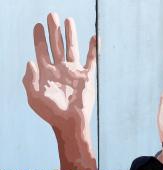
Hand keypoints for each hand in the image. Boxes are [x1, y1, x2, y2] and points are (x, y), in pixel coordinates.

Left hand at [23, 13, 96, 169]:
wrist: (70, 123)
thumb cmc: (51, 113)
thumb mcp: (34, 97)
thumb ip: (30, 79)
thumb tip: (30, 60)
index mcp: (46, 73)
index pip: (42, 50)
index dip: (39, 38)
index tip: (38, 25)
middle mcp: (60, 70)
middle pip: (56, 45)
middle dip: (54, 30)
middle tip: (51, 15)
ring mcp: (74, 72)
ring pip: (72, 49)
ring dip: (70, 35)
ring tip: (68, 20)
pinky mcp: (87, 77)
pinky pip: (91, 60)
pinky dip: (93, 49)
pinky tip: (94, 37)